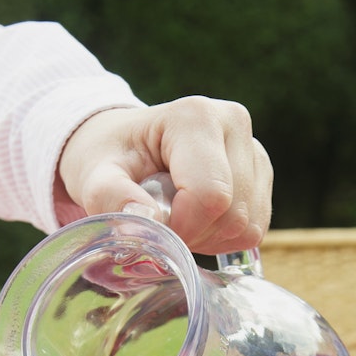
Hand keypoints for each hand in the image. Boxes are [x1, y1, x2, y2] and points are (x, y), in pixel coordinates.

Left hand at [55, 96, 272, 254]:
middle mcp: (234, 125)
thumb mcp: (94, 176)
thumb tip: (142, 219)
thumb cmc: (110, 158)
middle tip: (163, 223)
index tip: (154, 229)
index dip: (183, 228)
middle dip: (195, 234)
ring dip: (210, 238)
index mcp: (195, 117)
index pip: (211, 196)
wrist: (124, 145)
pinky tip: (198, 220)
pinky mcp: (261, 175)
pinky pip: (254, 229)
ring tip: (178, 218)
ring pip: (248, 226)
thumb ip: (110, 197)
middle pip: (233, 214)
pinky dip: (224, 237)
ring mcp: (253, 150)